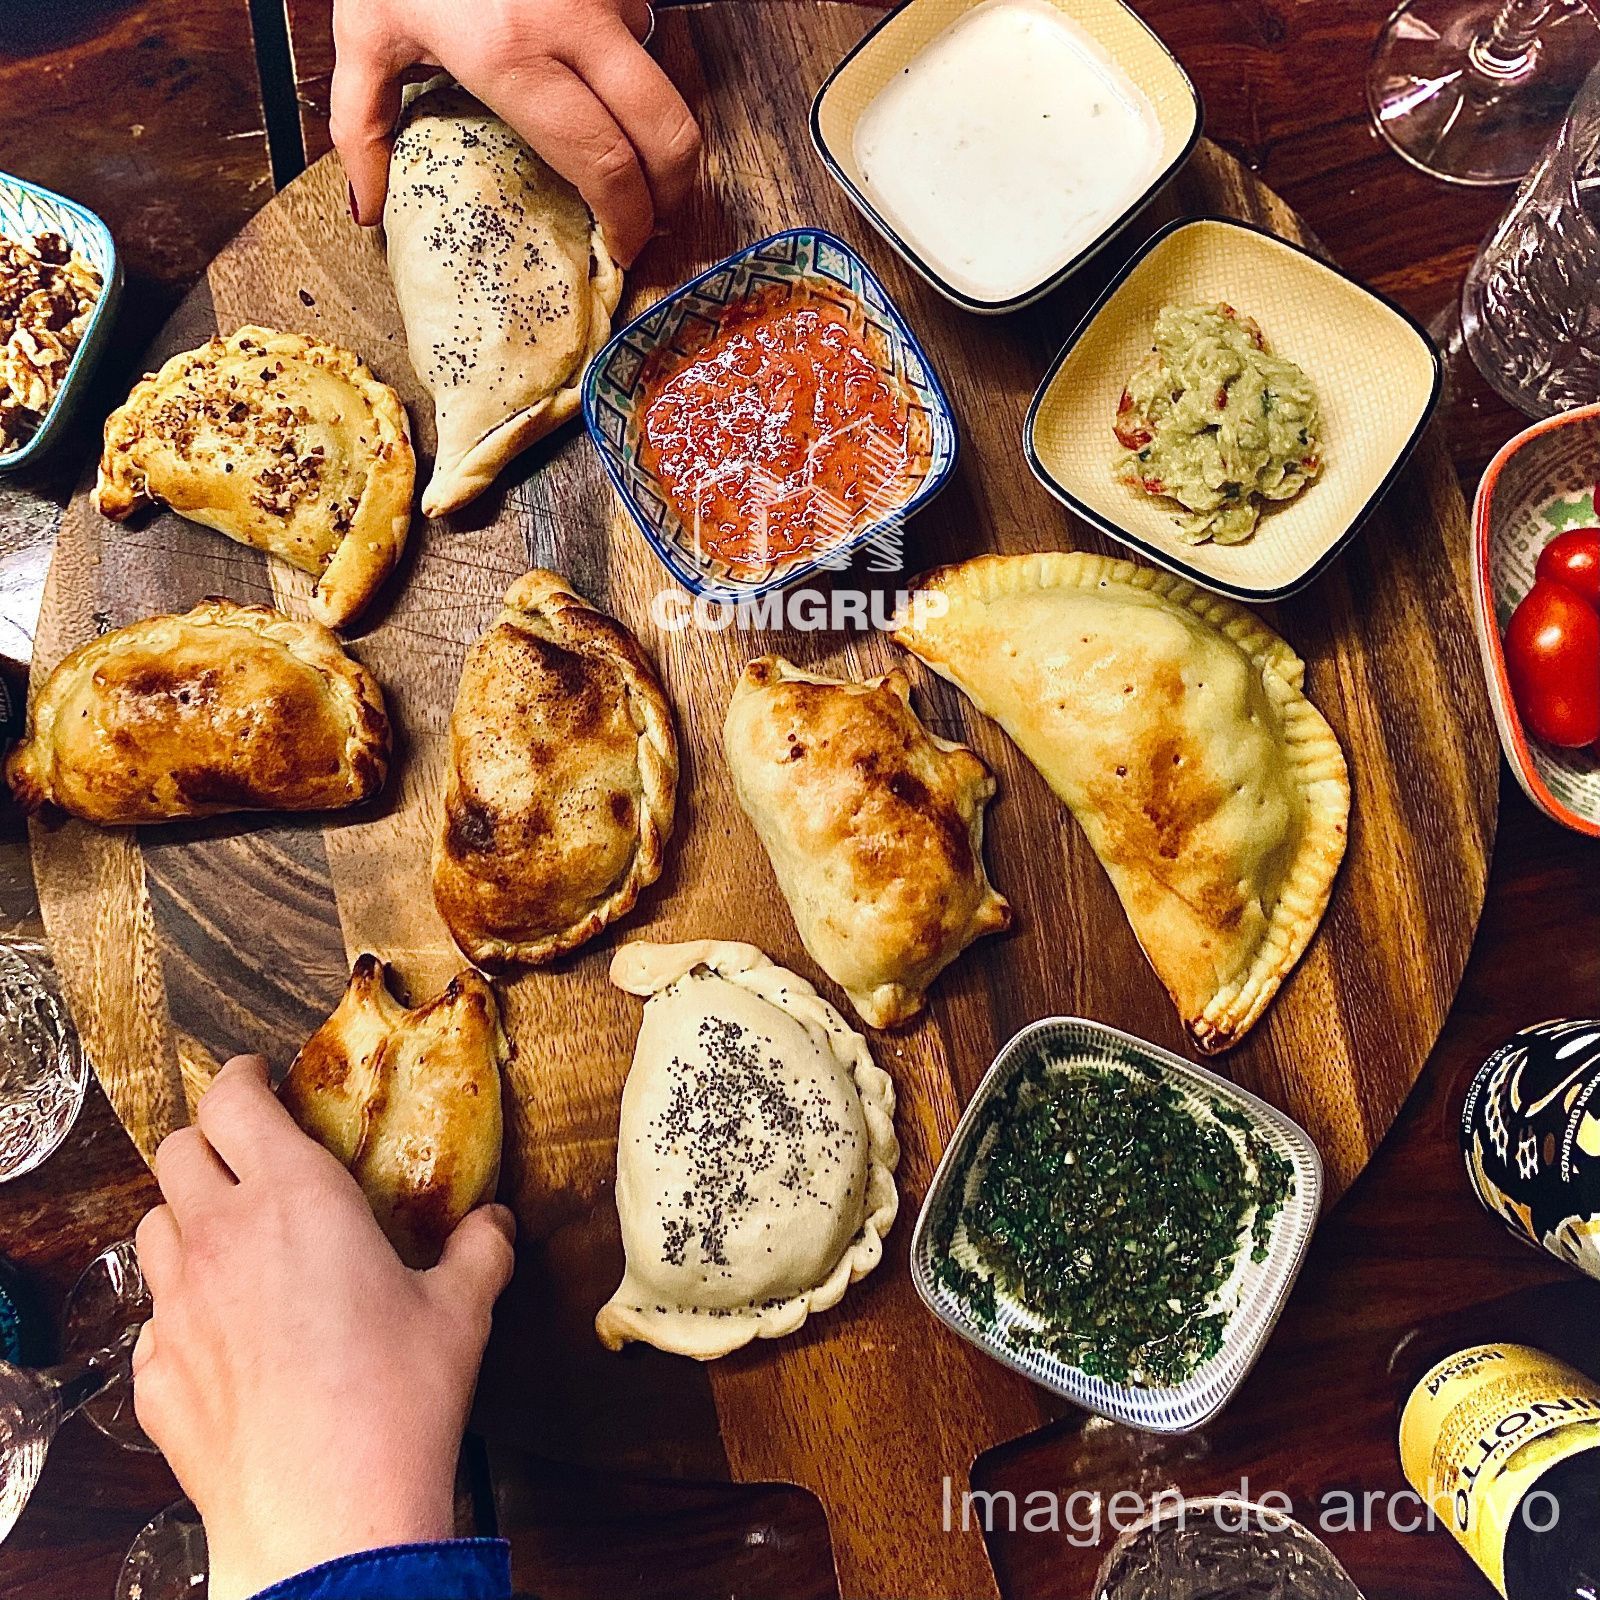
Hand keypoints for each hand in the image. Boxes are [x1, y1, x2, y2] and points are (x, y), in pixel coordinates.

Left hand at [132, 1055, 515, 1599]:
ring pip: (152, 1226)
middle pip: (176, 1150)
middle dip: (208, 1141)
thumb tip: (495, 1224)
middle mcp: (221, 1237)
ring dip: (187, 1217)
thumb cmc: (395, 1400)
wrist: (326, 1513)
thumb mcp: (460, 1313)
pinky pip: (154, 1316)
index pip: (231, 1100)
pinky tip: (228, 1335)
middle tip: (250, 1156)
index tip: (258, 1079)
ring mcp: (177, 1306)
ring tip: (234, 1239)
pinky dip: (183, 1306)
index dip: (240, 1078)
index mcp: (294, 1197)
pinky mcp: (154, 1372)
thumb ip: (480, 1250)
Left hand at [331, 0, 700, 264]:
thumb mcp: (364, 30)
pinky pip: (642, 27)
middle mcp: (569, 22)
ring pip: (661, 78)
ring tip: (631, 157)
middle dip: (674, 190)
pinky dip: (632, 65)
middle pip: (665, 133)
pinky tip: (602, 83)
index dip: (627, 219)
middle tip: (657, 219)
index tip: (623, 246)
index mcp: (510, 54)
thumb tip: (368, 208)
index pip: (603, 163)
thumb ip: (362, 126)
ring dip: (654, 126)